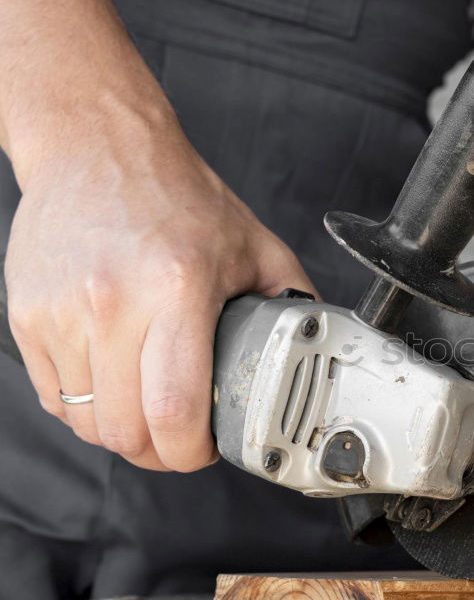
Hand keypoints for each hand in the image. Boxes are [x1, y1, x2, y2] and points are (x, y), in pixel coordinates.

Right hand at [5, 98, 314, 470]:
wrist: (96, 147)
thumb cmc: (176, 195)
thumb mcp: (254, 244)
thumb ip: (290, 299)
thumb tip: (318, 345)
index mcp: (178, 288)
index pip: (175, 409)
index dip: (190, 452)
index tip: (203, 450)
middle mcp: (112, 302)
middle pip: (125, 430)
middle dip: (158, 453)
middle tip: (179, 441)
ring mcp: (61, 311)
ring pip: (86, 421)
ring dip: (120, 432)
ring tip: (147, 410)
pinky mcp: (27, 315)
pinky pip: (53, 396)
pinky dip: (86, 408)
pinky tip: (113, 387)